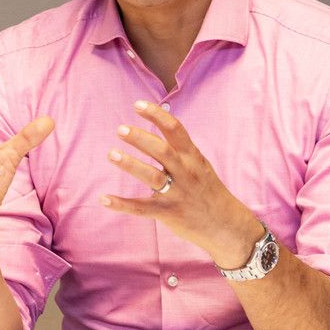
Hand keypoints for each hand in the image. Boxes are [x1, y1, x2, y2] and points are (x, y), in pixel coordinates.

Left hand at [102, 100, 261, 267]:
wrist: (225, 224)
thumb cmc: (208, 190)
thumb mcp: (200, 164)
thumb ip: (181, 148)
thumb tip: (162, 123)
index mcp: (192, 157)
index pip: (175, 129)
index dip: (156, 115)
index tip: (137, 105)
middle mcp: (185, 172)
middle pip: (162, 151)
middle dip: (140, 138)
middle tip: (120, 129)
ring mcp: (177, 193)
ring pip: (152, 177)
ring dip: (130, 165)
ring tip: (111, 154)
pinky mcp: (168, 213)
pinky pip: (142, 208)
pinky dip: (122, 204)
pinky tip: (104, 199)